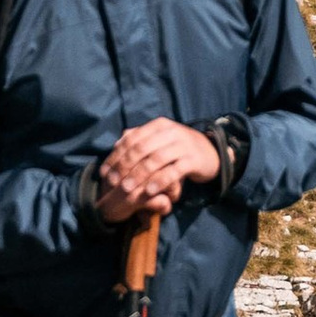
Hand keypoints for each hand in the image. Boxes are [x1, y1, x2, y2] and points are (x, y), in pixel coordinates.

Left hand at [96, 118, 220, 223]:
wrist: (211, 152)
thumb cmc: (179, 148)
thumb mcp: (160, 140)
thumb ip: (139, 139)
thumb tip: (117, 143)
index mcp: (159, 125)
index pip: (132, 139)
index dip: (116, 156)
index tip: (104, 172)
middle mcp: (170, 132)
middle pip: (141, 148)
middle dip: (124, 166)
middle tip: (113, 182)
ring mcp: (183, 145)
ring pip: (155, 159)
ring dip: (138, 175)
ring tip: (127, 189)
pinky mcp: (193, 160)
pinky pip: (173, 170)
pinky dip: (159, 180)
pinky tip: (149, 191)